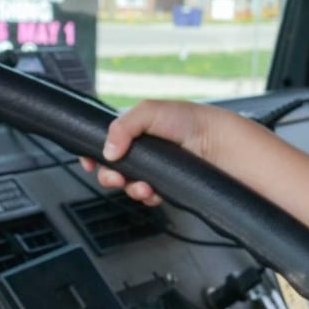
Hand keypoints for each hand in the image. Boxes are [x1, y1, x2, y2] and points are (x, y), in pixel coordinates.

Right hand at [79, 99, 227, 205]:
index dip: (94, 153)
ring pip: (128, 185)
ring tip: (142, 185)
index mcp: (136, 130)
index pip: (106, 142)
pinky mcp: (166, 185)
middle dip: (109, 175)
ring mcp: (155, 169)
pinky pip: (147, 197)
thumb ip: (122, 127)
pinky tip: (153, 191)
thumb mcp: (150, 111)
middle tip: (116, 177)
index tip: (89, 162)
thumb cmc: (191, 121)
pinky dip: (146, 196)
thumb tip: (108, 150)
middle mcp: (143, 150)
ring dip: (129, 188)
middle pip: (112, 168)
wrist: (219, 143)